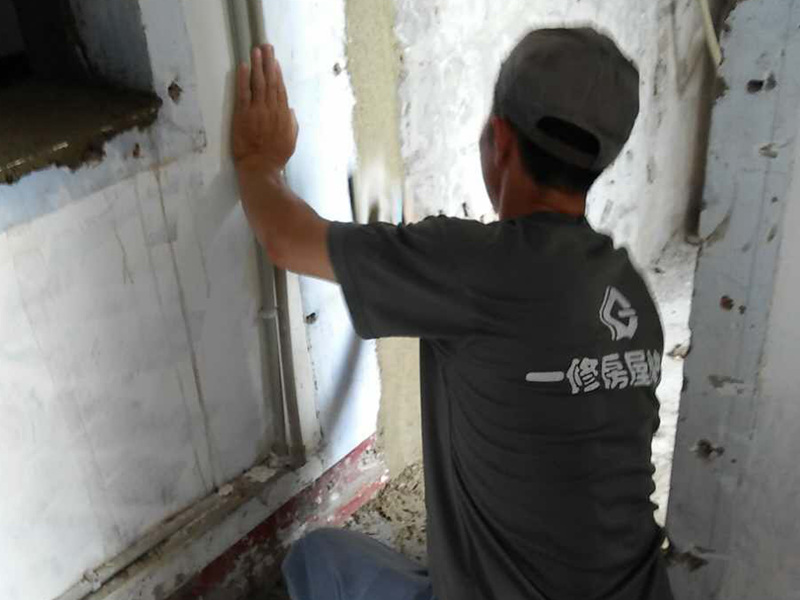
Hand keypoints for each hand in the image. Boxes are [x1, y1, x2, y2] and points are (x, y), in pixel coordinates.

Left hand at [232, 45, 298, 171]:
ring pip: (259, 83)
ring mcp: (257, 111)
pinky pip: (243, 92)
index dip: (278, 74)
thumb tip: (290, 110)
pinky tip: (243, 66)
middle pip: (271, 81)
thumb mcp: (291, 141)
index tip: (275, 62)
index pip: (280, 90)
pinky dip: (243, 78)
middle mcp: (272, 109)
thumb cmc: (276, 157)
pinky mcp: (243, 115)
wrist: (260, 168)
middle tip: (267, 47)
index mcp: (284, 116)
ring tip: (256, 50)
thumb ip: (292, 123)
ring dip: (257, 65)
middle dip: (269, 62)